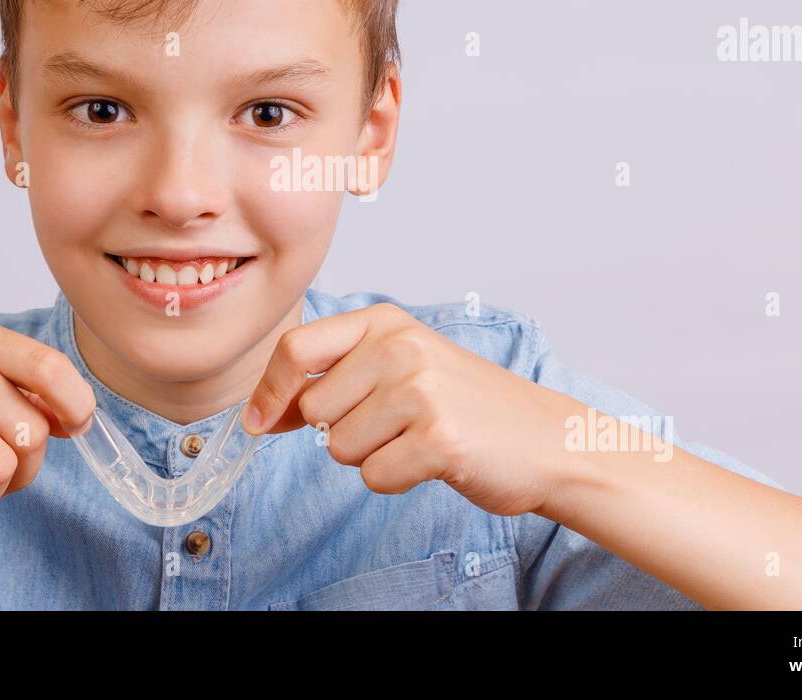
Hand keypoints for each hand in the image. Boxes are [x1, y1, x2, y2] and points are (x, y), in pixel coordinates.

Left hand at [243, 303, 567, 516]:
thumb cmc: (464, 405)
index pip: (296, 348)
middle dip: (340, 430)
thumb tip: (258, 414)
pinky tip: (432, 460)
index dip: (268, 390)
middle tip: (395, 424)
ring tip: (419, 437)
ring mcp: (420, 390)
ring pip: (340, 447)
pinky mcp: (438, 438)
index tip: (256, 422)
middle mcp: (400, 347)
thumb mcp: (398, 368)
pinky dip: (397, 480)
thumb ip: (333, 380)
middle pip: (313, 409)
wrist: (545, 438)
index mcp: (385, 322)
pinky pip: (374, 477)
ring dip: (372, 455)